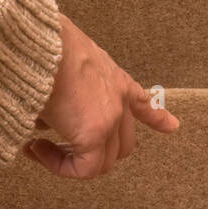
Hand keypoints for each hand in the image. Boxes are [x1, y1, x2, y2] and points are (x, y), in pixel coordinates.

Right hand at [23, 14, 179, 178]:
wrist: (35, 39)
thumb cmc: (37, 44)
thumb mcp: (58, 62)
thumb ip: (62, 93)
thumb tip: (45, 121)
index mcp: (113, 77)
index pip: (141, 100)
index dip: (157, 117)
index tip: (172, 126)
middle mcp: (118, 98)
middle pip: (121, 144)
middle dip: (94, 153)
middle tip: (59, 148)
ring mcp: (110, 117)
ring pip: (103, 161)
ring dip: (71, 161)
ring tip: (39, 148)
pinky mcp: (93, 134)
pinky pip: (84, 169)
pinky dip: (61, 167)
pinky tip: (36, 150)